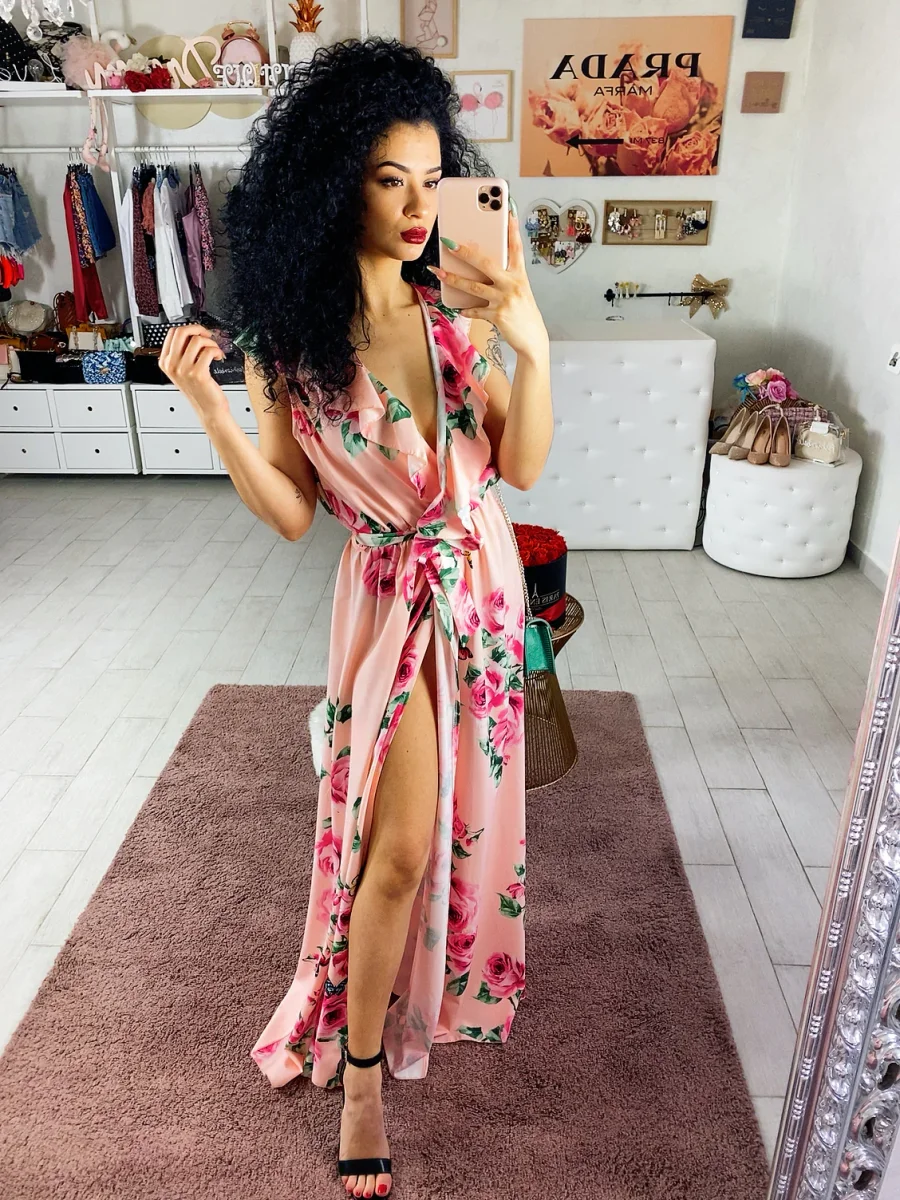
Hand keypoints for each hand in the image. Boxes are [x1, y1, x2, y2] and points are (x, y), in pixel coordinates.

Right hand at [159, 324, 227, 420]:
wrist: (209, 409)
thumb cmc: (200, 391)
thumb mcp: (183, 371)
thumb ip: (182, 353)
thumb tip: (193, 333)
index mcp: (165, 362)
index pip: (172, 333)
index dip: (189, 328)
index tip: (198, 332)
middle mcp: (172, 365)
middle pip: (181, 332)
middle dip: (198, 329)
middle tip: (207, 335)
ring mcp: (184, 370)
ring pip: (197, 340)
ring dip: (210, 342)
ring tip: (214, 350)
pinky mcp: (198, 374)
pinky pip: (208, 351)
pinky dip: (216, 350)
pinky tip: (218, 356)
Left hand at [427, 205, 548, 358]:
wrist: (532, 339)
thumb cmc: (524, 314)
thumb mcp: (519, 291)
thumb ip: (504, 279)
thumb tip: (481, 269)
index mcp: (519, 276)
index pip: (516, 248)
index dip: (512, 229)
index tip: (508, 211)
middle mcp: (512, 285)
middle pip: (486, 263)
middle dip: (466, 252)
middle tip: (449, 243)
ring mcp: (504, 300)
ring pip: (473, 286)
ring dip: (453, 278)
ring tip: (438, 271)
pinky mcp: (497, 316)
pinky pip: (475, 311)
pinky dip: (465, 310)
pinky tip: (457, 307)